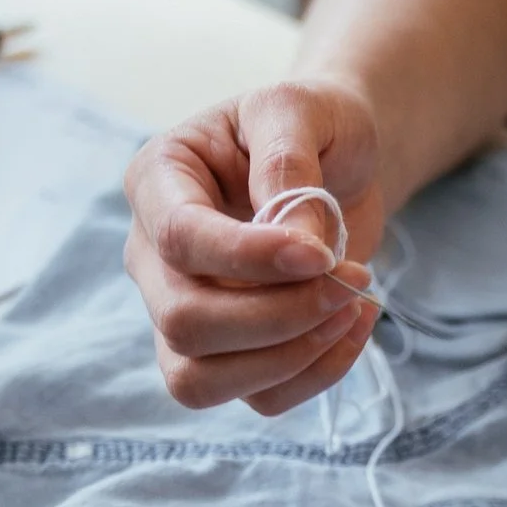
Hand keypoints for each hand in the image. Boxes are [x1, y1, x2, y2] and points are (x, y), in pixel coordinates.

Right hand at [122, 78, 386, 414]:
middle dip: (277, 316)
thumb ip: (288, 159)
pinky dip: (314, 375)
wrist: (339, 160)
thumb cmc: (313, 126)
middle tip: (350, 280)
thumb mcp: (302, 108)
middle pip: (183, 323)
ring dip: (290, 357)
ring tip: (354, 306)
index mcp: (158, 181)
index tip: (320, 254)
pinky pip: (257, 397)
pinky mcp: (227, 355)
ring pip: (201, 380)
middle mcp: (153, 257)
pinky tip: (352, 326)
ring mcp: (182, 313)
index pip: (178, 239)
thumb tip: (294, 240)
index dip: (247, 258)